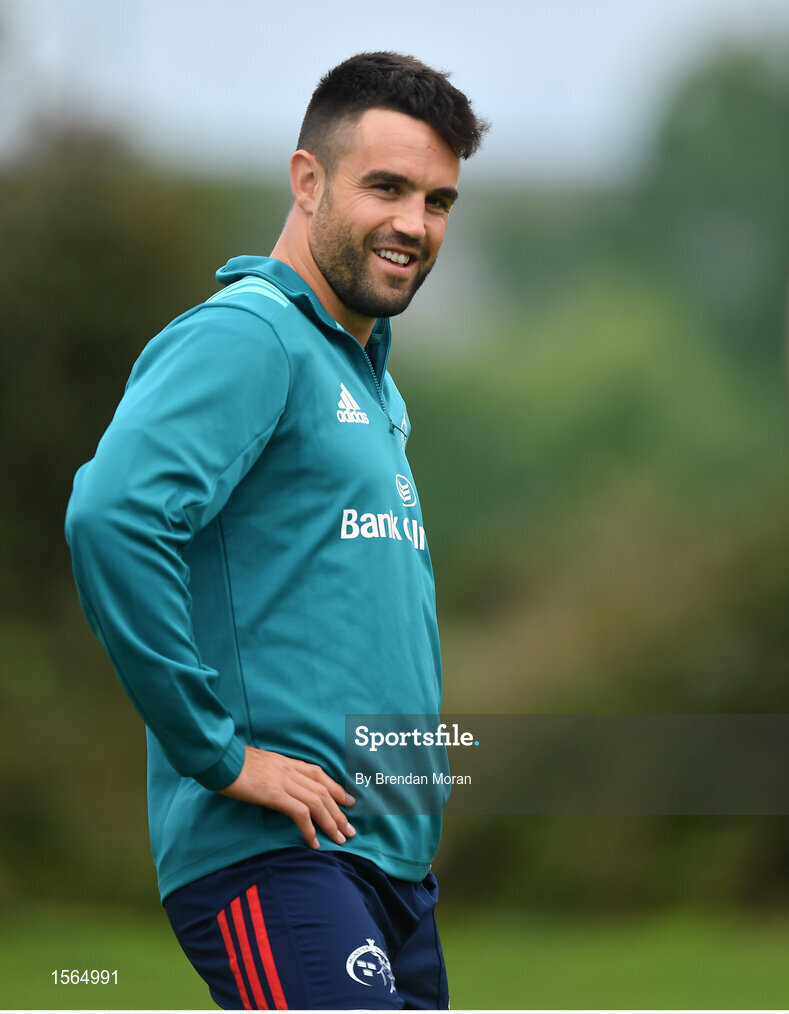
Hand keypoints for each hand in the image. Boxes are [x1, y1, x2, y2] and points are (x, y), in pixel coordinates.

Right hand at [219, 746, 355, 849]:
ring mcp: (283, 781)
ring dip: (331, 822)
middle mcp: (290, 770)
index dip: (337, 789)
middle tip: (350, 830)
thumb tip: (277, 783)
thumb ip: (273, 772)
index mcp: (287, 762)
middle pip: (323, 792)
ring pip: (317, 802)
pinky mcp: (274, 794)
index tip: (349, 801)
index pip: (319, 775)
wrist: (219, 758)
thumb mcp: (259, 764)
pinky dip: (309, 828)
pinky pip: (299, 812)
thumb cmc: (233, 763)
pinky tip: (314, 842)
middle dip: (339, 812)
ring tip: (340, 839)